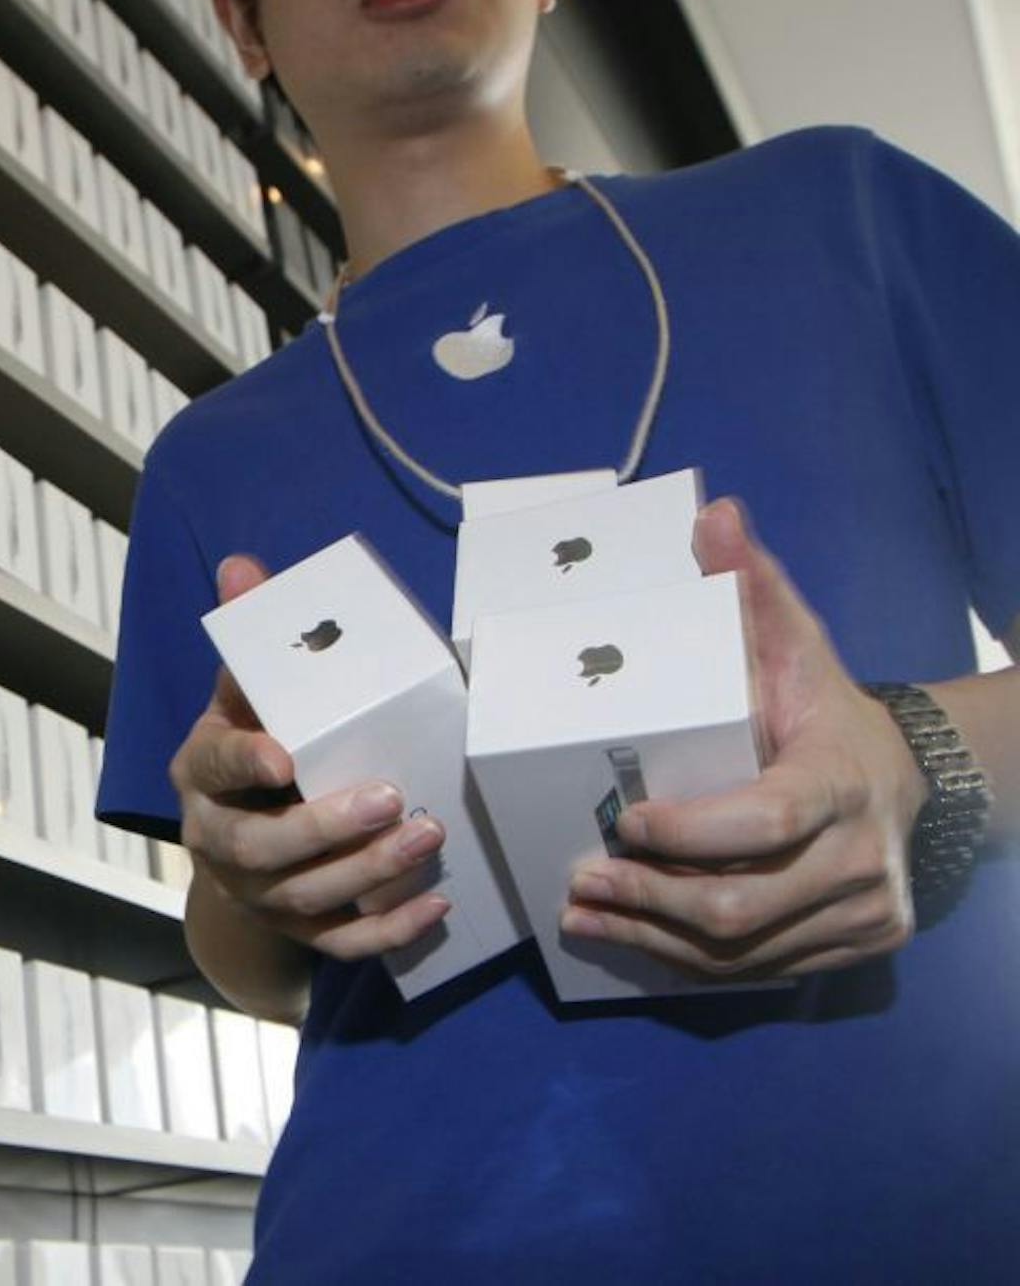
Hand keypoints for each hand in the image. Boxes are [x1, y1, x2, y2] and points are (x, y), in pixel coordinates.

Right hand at [173, 553, 453, 962]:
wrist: (235, 841)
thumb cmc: (252, 745)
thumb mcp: (242, 694)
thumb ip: (251, 636)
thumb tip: (242, 566)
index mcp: (199, 774)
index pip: (213, 769)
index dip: (244, 765)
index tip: (284, 757)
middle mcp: (216, 840)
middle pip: (260, 848)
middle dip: (325, 827)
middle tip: (392, 797)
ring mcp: (253, 892)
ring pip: (304, 896)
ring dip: (370, 870)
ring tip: (430, 835)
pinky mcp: (292, 928)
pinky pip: (338, 941)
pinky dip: (386, 931)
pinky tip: (436, 906)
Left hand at [560, 498, 925, 977]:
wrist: (904, 779)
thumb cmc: (823, 709)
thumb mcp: (795, 643)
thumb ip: (752, 587)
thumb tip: (714, 514)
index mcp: (843, 782)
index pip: (767, 820)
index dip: (693, 833)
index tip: (627, 823)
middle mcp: (860, 860)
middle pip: (744, 904)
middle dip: (651, 897)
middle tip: (582, 879)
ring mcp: (859, 915)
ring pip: (743, 950)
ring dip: (653, 937)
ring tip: (585, 912)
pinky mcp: (849, 951)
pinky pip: (758, 972)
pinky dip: (685, 962)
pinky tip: (628, 940)